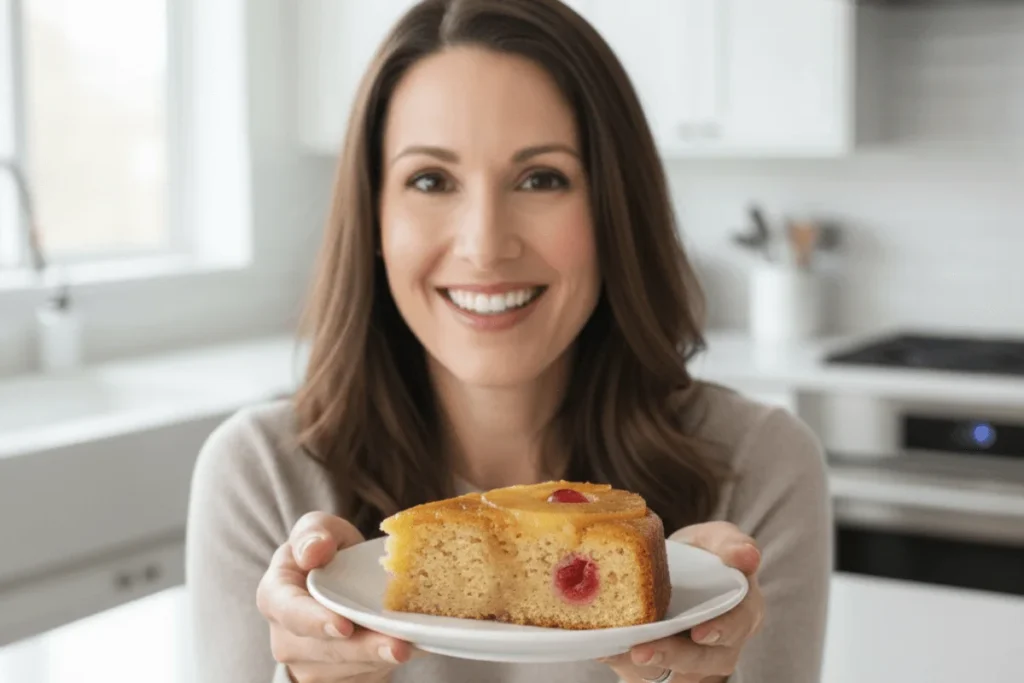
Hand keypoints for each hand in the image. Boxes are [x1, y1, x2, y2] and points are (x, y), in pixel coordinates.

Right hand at [256, 512, 420, 682]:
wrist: (338, 584)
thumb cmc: (327, 553)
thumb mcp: (321, 530)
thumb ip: (313, 533)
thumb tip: (313, 552)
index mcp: (275, 595)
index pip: (289, 611)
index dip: (314, 621)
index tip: (344, 626)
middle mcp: (285, 636)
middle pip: (323, 649)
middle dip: (362, 650)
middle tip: (398, 647)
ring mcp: (306, 664)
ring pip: (345, 668)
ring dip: (378, 660)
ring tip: (411, 644)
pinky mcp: (332, 679)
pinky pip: (360, 678)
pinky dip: (385, 666)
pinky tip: (409, 649)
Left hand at [601, 522, 764, 682]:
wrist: (676, 571)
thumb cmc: (702, 554)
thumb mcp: (716, 539)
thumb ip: (731, 543)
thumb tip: (748, 555)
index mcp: (743, 609)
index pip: (740, 623)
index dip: (723, 630)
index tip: (700, 633)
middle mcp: (725, 642)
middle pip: (705, 659)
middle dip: (673, 656)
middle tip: (642, 651)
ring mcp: (697, 660)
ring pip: (677, 673)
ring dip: (646, 665)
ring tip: (619, 652)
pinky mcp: (668, 668)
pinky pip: (651, 675)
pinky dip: (626, 665)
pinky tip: (605, 652)